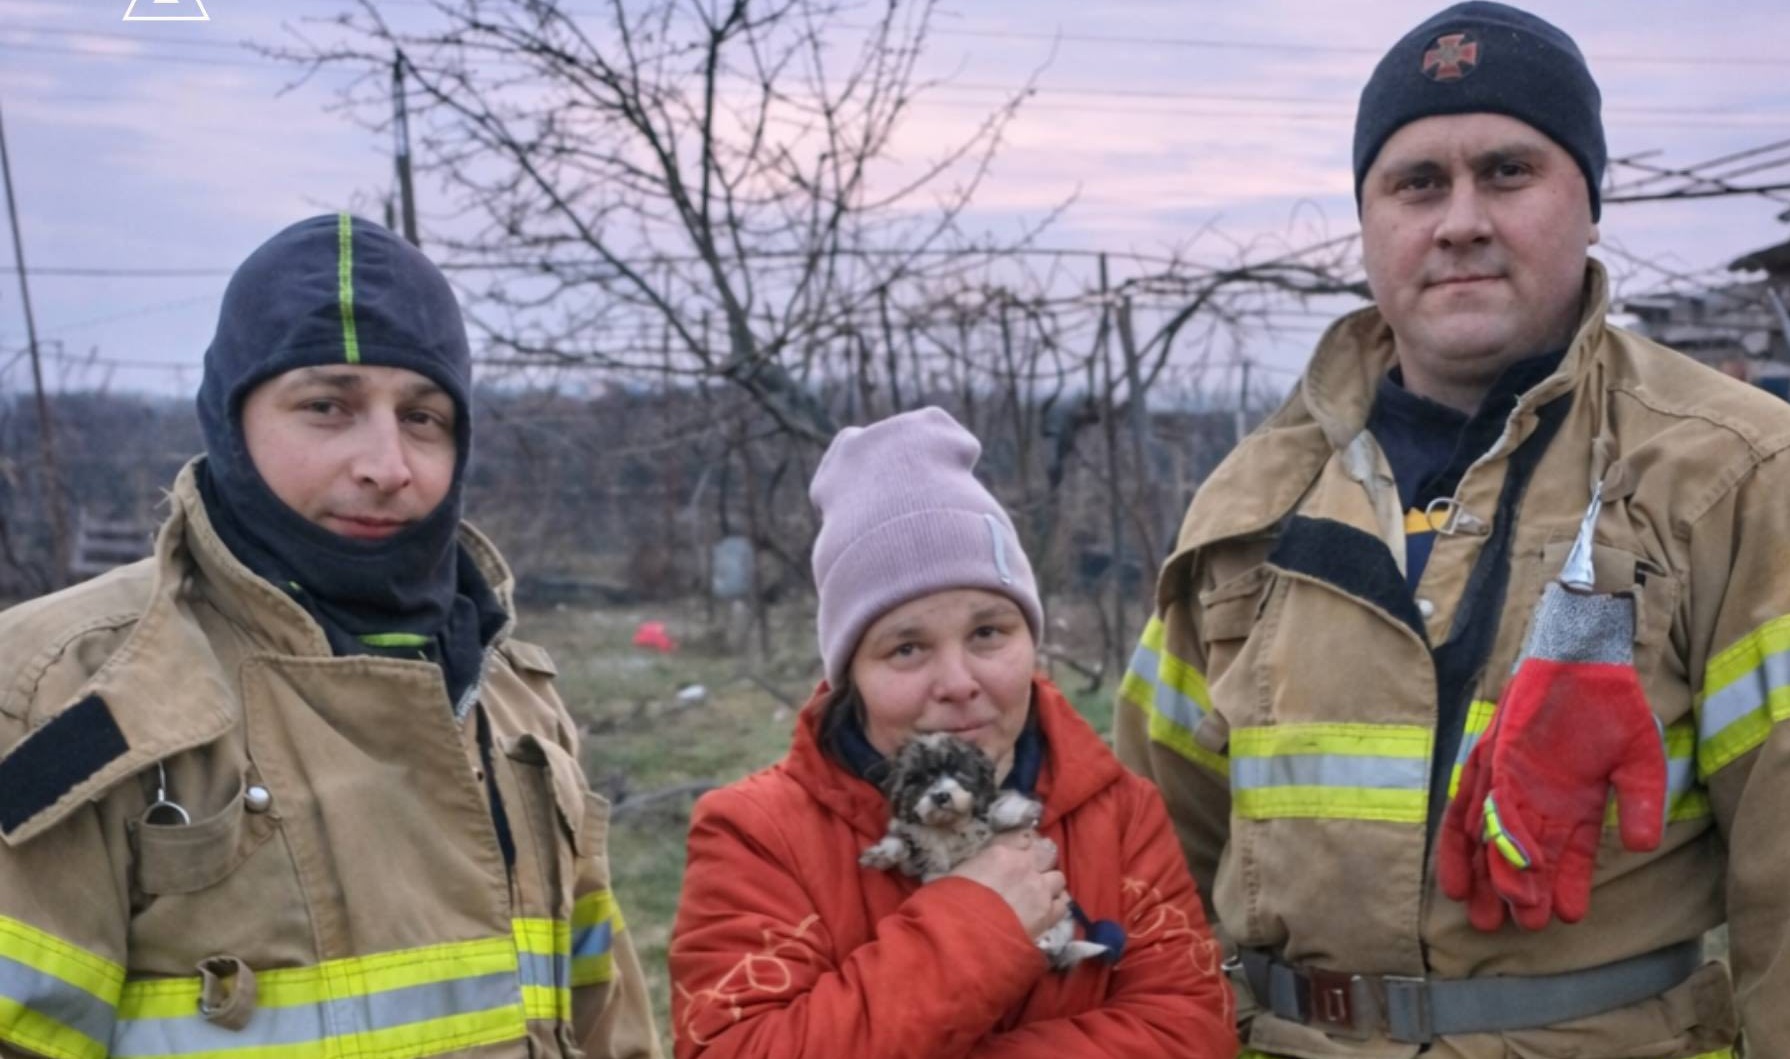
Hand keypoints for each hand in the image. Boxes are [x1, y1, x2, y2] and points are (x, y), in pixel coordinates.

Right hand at [947, 829, 1067, 938]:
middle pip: (1048, 852)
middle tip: (1034, 871)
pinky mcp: (1048, 914)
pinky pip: (1063, 904)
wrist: (964, 935)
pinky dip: (1056, 904)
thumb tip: (985, 868)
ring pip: (1058, 878)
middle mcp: (1025, 866)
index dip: (1025, 844)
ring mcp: (1040, 889)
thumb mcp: (961, 872)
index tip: (1021, 851)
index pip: (1024, 836)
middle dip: (1043, 859)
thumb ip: (981, 864)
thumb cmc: (951, 902)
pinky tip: (1046, 909)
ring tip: (1039, 894)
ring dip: (1050, 884)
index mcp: (1001, 852)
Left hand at [1439, 586, 1665, 931]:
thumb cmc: (1611, 709)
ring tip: (1483, 912)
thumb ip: (1639, 801)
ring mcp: (1508, 782)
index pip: (1570, 858)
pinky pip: (1475, 803)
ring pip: (1491, 838)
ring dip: (1486, 875)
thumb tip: (1645, 846)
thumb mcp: (1637, 759)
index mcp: (1574, 807)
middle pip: (1524, 857)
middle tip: (1514, 928)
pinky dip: (1467, 835)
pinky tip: (1460, 865)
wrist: (1581, 661)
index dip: (1568, 887)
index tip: (1568, 918)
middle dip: (1519, 893)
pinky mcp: (1487, 760)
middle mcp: (1537, 801)